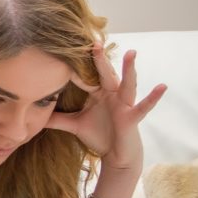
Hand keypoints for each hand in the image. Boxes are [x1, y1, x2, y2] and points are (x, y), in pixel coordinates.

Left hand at [46, 44, 166, 170]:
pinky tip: (162, 86)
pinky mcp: (132, 117)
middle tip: (93, 41)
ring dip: (129, 69)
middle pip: (104, 74)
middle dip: (99, 59)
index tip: (64, 52)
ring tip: (132, 53)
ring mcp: (124, 104)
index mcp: (98, 93)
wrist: (116, 156)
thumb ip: (57, 119)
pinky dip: (153, 97)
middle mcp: (112, 94)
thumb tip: (36, 115)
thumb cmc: (99, 136)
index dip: (75, 68)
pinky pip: (144, 106)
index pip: (85, 77)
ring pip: (127, 84)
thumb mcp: (75, 125)